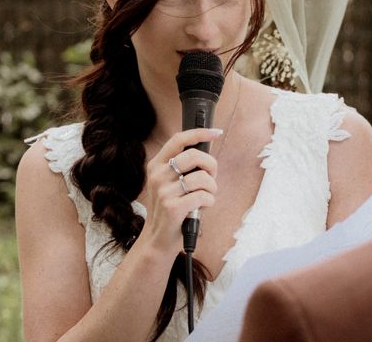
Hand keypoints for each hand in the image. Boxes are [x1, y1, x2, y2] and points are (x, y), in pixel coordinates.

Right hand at [140, 128, 220, 257]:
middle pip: (195, 156)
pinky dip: (209, 201)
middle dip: (211, 166)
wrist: (157, 240)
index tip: (215, 132)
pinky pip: (204, 196)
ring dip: (212, 188)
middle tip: (211, 178)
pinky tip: (202, 207)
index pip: (178, 140)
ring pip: (203, 178)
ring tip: (205, 196)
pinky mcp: (172, 207)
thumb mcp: (170, 183)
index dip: (199, 132)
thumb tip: (208, 148)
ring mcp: (163, 191)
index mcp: (156, 165)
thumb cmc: (171, 208)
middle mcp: (157, 175)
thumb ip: (184, 167)